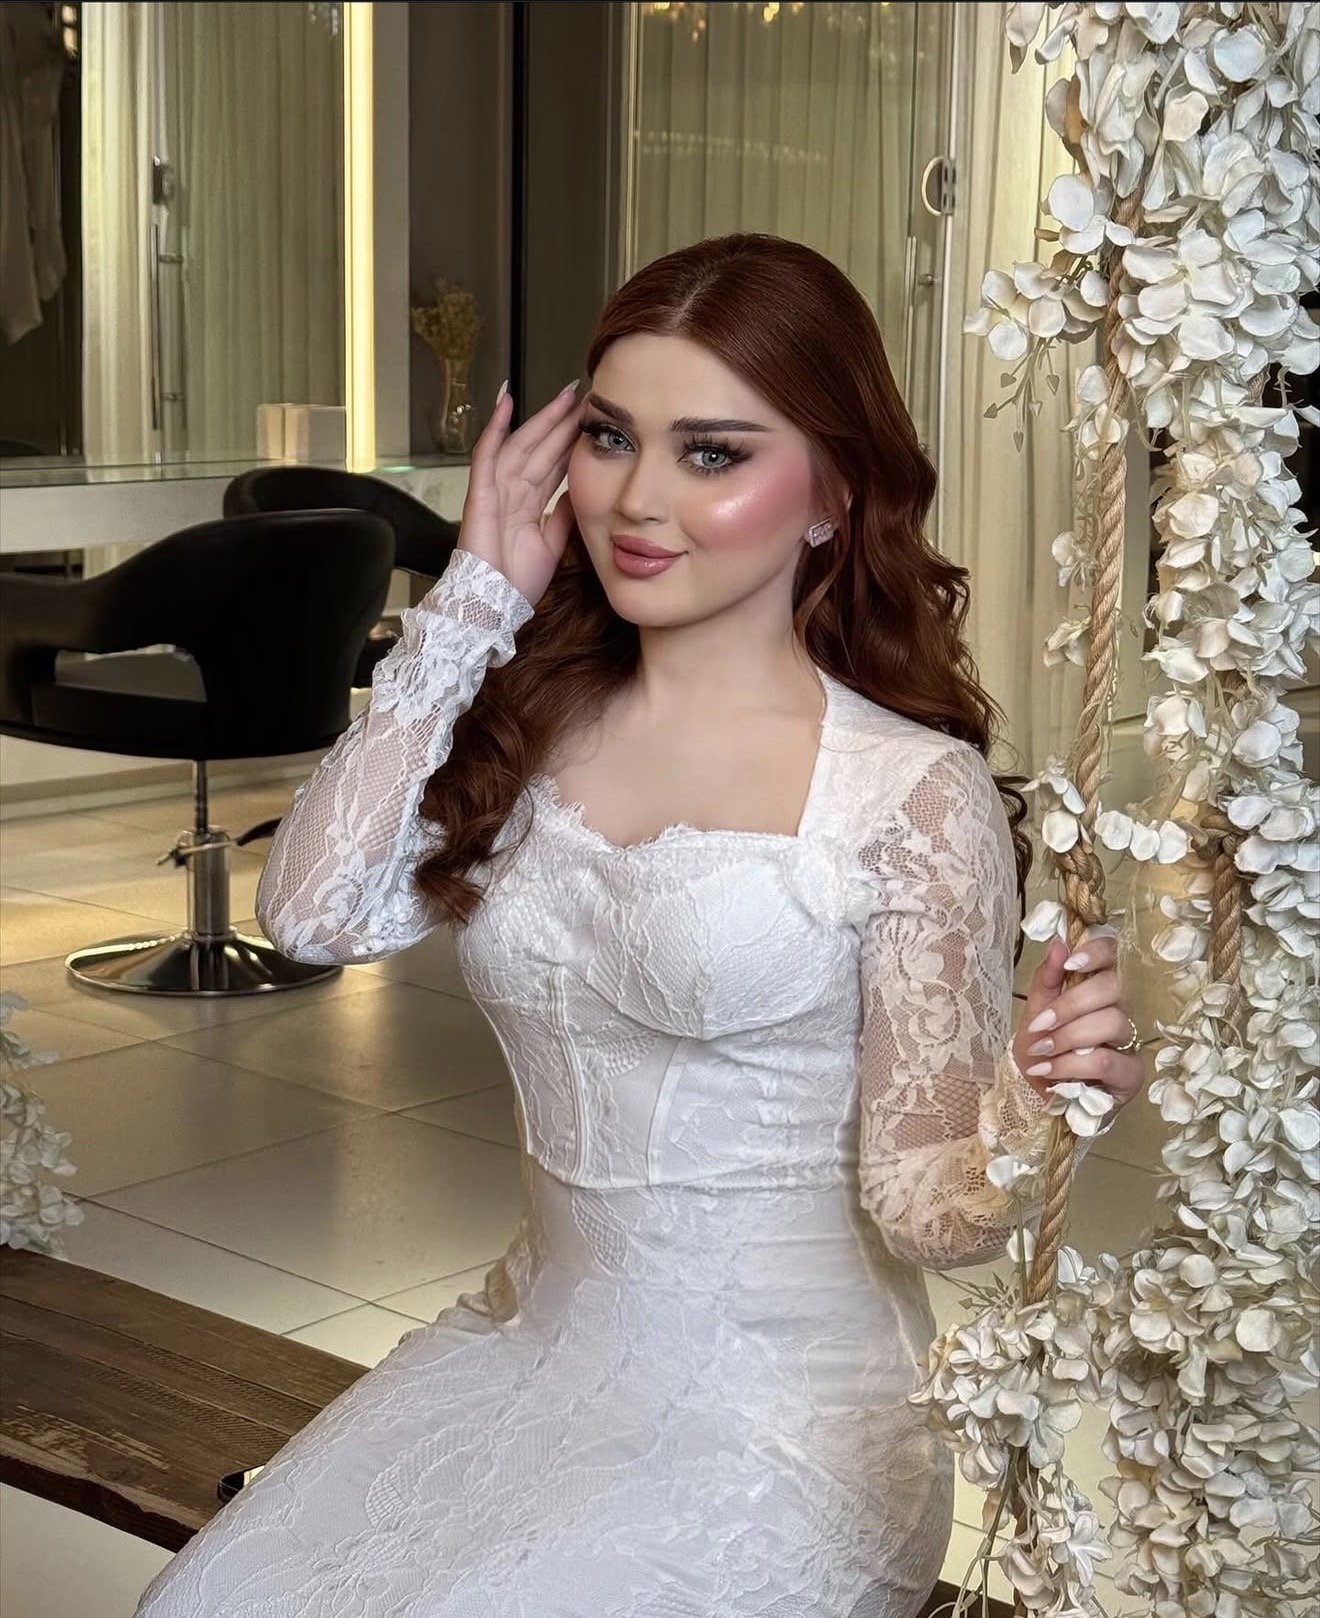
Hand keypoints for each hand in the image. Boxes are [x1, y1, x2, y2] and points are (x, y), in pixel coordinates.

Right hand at [458, 381, 582, 606]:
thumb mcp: (553, 544)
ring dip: (541, 419)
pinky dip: (495, 427)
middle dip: (562, 422)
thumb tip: (580, 492)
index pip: (554, 464)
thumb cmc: (517, 581)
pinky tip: (506, 402)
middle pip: (541, 448)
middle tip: (583, 395)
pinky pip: (487, 453)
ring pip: (521, 444)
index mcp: (530, 504)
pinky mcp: (480, 492)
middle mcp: (513, 492)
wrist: (494, 603)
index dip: (572, 441)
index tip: (593, 421)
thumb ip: (563, 516)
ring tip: (562, 395)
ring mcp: (496, 489)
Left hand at [1012, 930, 1143, 1111]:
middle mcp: (1123, 1012)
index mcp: (1101, 990)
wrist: (1035, 1097)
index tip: (1071, 963)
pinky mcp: (1132, 1076)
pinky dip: (1071, 1065)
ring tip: (1041, 1050)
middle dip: (1071, 1005)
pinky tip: (1049, 1071)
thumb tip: (1059, 943)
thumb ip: (1047, 979)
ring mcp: (1132, 1044)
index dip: (1099, 953)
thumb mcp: (1035, 1011)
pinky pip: (1108, 1060)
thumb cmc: (1041, 1050)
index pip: (1116, 957)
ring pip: (1113, 1022)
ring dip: (1068, 1037)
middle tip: (1040, 1024)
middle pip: (1115, 988)